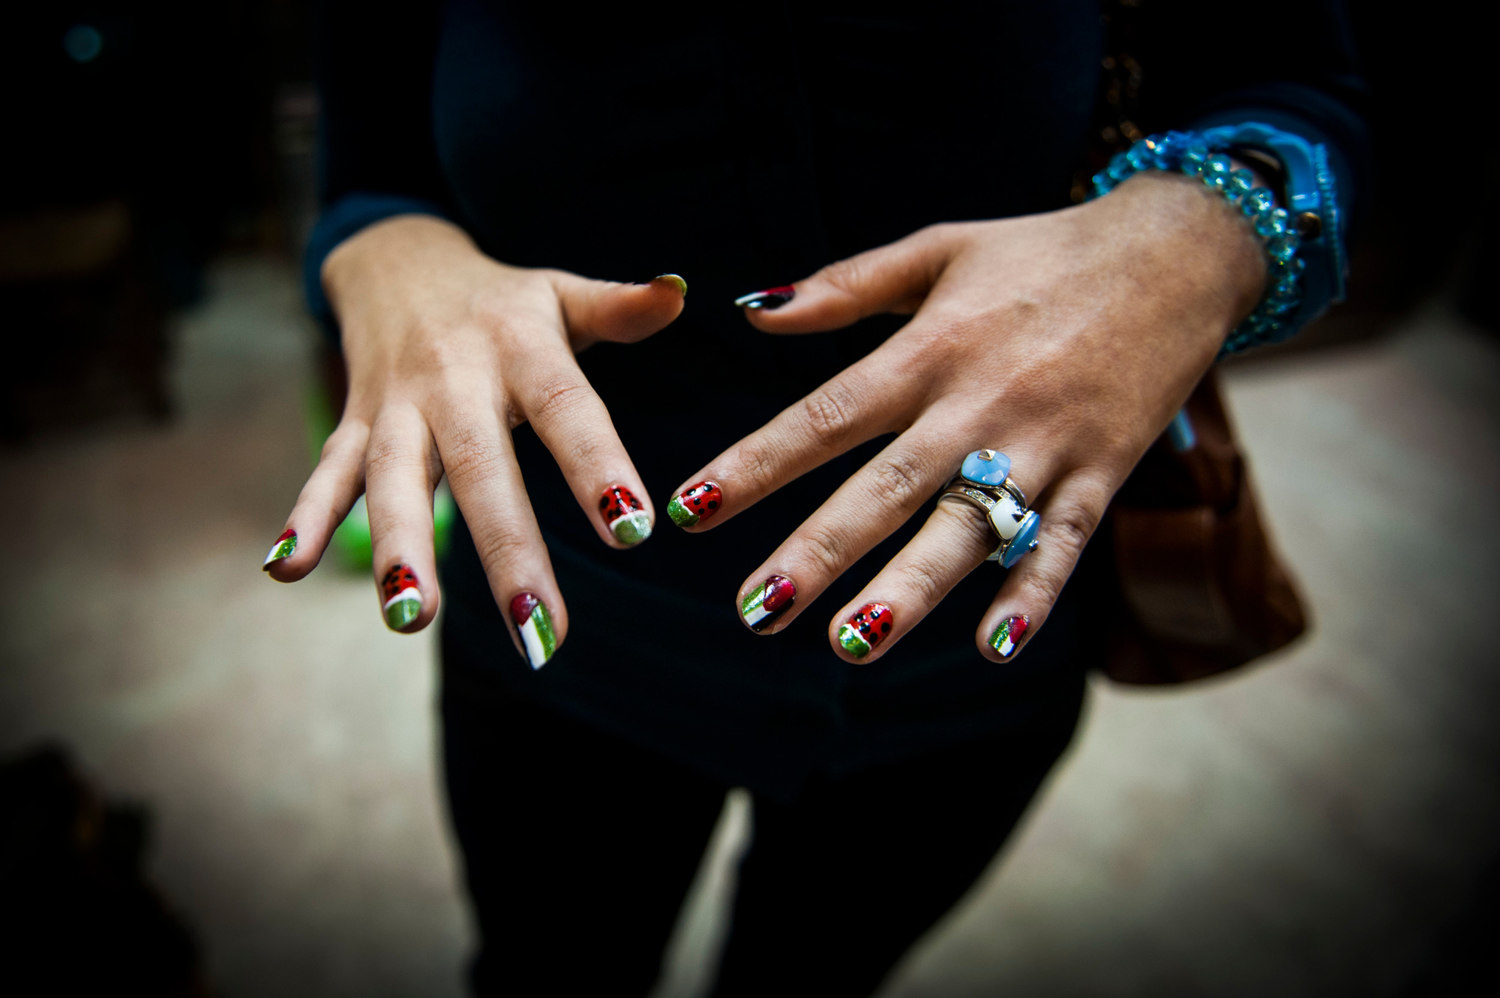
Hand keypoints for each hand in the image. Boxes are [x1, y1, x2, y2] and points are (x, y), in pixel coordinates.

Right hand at [261, 215, 684, 664]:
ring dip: (399, 548)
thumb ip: (620, 308)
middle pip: (481, 468)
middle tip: (538, 630)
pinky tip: (283, 569)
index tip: (634, 528)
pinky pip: (328, 472)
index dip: (597, 465)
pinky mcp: (356, 423)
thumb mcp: (561, 294)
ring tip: (412, 619)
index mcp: (521, 347)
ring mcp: (398, 405)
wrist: (399, 260)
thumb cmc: (504, 300)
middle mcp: (455, 379)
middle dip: (508, 551)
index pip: (566, 409)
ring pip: (395, 479)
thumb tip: (680, 292)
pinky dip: (305, 516)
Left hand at [670, 172, 1264, 661]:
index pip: (826, 414)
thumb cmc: (1041, 252)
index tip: (691, 510)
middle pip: (887, 486)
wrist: (1176, 252)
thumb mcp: (938, 246)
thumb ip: (845, 285)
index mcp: (928, 348)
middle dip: (818, 551)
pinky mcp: (1102, 471)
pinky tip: (994, 648)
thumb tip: (750, 313)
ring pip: (969, 526)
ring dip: (911, 588)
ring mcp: (1044, 442)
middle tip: (756, 611)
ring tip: (852, 643)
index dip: (756, 463)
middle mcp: (979, 402)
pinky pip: (1064, 543)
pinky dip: (1032, 593)